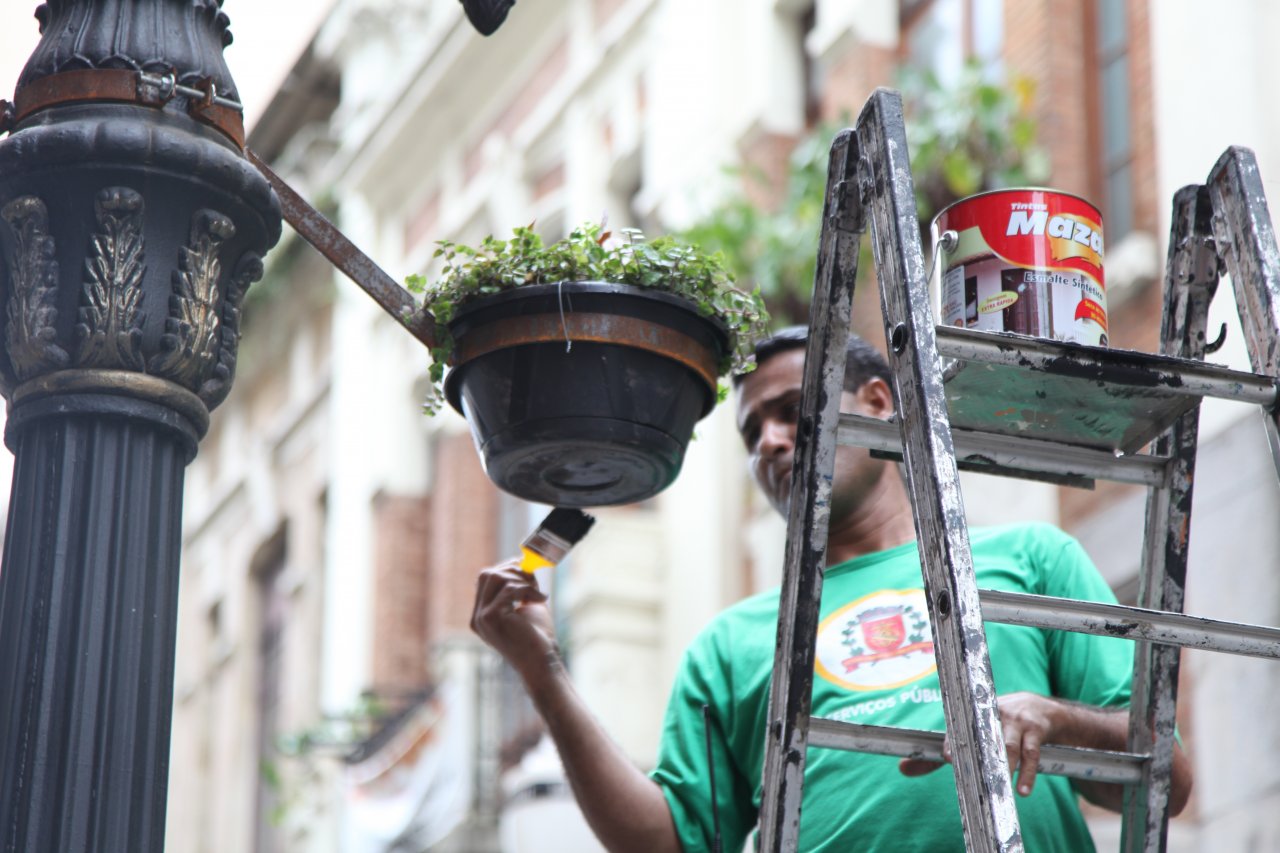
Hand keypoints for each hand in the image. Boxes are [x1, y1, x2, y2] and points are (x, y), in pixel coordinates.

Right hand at [470, 560, 561, 682]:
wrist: (542, 664)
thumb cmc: (538, 638)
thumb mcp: (526, 606)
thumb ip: (518, 587)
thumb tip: (518, 564)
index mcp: (482, 616)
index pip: (485, 580)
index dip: (506, 570)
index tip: (527, 574)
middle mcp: (477, 617)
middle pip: (486, 575)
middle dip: (511, 570)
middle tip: (533, 579)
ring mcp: (482, 618)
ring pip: (495, 577)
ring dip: (520, 578)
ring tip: (536, 592)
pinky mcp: (492, 617)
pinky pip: (509, 588)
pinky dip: (528, 589)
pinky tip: (541, 600)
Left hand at [898, 691, 1062, 796]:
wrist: (1039, 709)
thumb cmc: (995, 724)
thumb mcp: (972, 732)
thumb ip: (941, 753)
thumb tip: (902, 769)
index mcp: (972, 714)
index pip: (959, 726)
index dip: (953, 740)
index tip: (949, 757)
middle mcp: (992, 714)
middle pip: (985, 737)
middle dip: (980, 756)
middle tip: (976, 778)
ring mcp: (1016, 721)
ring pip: (1009, 746)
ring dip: (1006, 768)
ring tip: (1001, 790)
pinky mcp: (1035, 731)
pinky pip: (1032, 754)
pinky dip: (1028, 773)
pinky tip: (1022, 791)